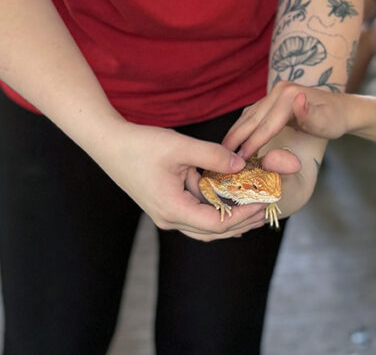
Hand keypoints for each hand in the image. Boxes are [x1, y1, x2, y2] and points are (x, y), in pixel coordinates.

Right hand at [91, 120, 278, 241]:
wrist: (109, 144)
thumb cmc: (141, 145)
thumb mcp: (181, 147)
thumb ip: (213, 155)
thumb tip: (240, 164)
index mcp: (173, 209)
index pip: (217, 224)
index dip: (243, 216)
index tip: (263, 203)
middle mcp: (169, 218)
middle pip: (212, 231)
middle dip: (241, 221)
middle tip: (266, 208)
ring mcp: (166, 213)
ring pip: (204, 225)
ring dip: (229, 217)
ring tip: (253, 205)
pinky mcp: (165, 203)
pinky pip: (195, 213)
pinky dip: (214, 208)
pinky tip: (229, 195)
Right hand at [222, 81, 349, 158]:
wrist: (340, 109)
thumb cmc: (334, 121)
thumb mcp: (326, 123)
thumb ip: (310, 116)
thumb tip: (298, 100)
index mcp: (289, 95)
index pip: (266, 125)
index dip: (251, 144)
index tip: (238, 162)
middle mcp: (279, 90)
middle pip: (253, 118)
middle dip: (236, 138)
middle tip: (219, 159)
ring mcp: (275, 92)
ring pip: (249, 115)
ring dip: (235, 132)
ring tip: (222, 152)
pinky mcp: (273, 98)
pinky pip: (253, 113)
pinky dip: (242, 127)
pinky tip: (235, 139)